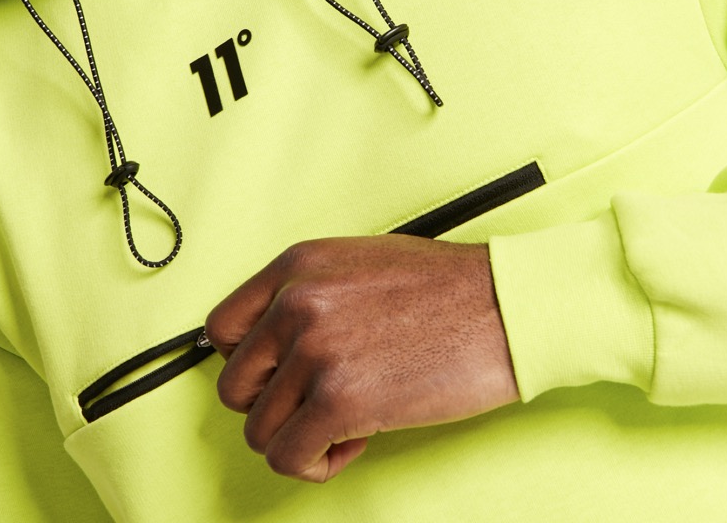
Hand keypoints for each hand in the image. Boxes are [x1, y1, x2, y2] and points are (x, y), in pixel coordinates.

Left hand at [204, 235, 518, 482]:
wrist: (504, 305)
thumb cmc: (446, 286)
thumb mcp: (359, 262)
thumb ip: (310, 292)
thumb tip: (277, 340)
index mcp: (296, 265)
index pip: (221, 329)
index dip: (248, 364)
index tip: (278, 377)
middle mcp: (295, 302)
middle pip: (235, 386)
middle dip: (274, 406)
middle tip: (317, 405)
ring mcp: (314, 350)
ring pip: (259, 430)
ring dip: (301, 437)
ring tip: (346, 423)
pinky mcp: (340, 399)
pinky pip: (288, 457)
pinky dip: (316, 463)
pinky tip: (354, 442)